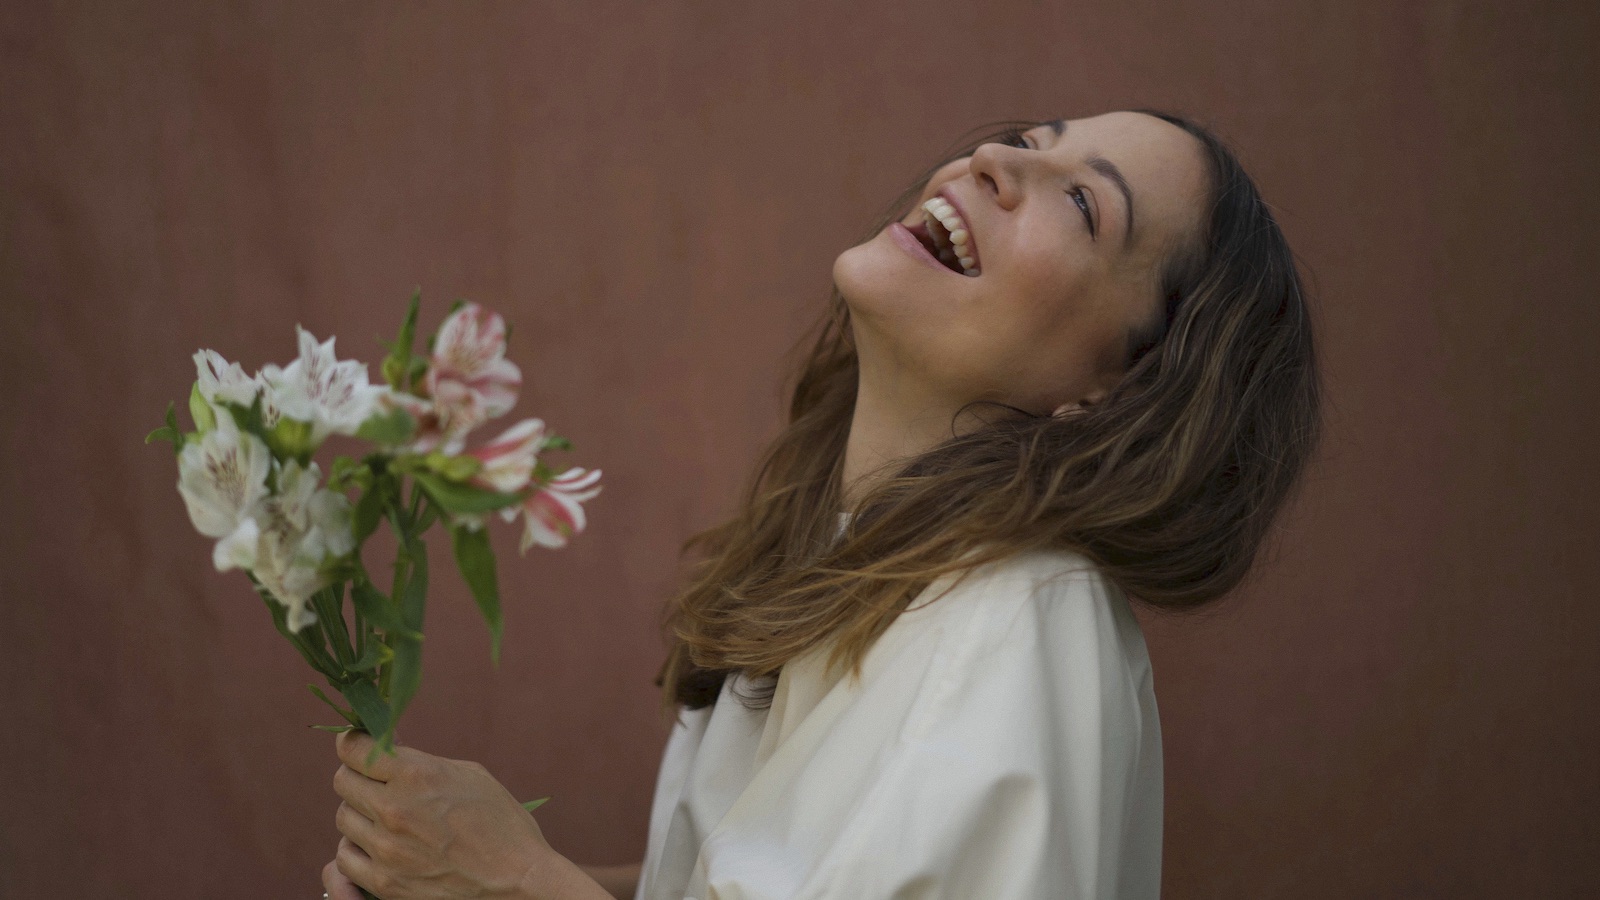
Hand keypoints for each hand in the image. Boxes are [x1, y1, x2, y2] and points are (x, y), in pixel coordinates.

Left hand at [328, 729, 565, 898]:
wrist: (517, 881)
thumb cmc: (501, 823)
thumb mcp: (469, 775)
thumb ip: (422, 763)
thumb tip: (388, 753)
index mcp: (416, 774)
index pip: (353, 749)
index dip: (353, 742)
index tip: (356, 744)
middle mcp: (394, 809)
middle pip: (343, 781)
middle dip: (357, 776)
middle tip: (375, 781)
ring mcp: (386, 849)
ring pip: (343, 819)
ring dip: (359, 814)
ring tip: (383, 817)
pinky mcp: (385, 883)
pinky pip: (344, 859)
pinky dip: (356, 850)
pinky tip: (376, 846)